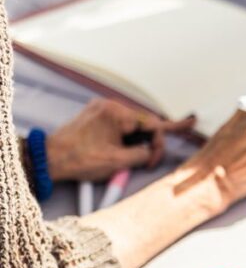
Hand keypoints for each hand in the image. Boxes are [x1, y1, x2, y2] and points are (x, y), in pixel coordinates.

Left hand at [47, 98, 195, 181]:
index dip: (164, 138)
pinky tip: (134, 144)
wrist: (50, 158)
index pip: (152, 123)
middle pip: (145, 121)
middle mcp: (110, 106)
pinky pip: (121, 123)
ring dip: (141, 138)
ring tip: (143, 154)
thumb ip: (142, 154)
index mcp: (117, 113)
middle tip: (162, 151)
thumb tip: (151, 151)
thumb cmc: (80, 159)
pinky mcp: (96, 116)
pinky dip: (130, 135)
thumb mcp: (118, 161)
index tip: (172, 142)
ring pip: (134, 123)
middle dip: (154, 138)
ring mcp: (102, 109)